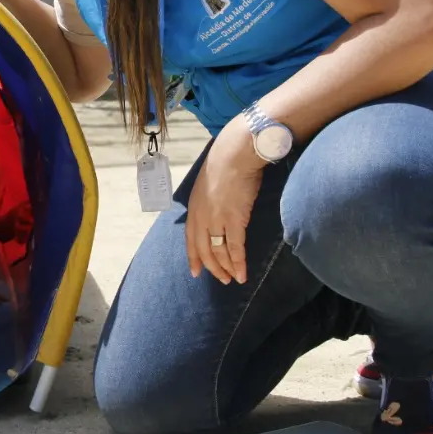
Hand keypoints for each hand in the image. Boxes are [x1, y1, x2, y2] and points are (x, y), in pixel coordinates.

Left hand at [184, 121, 265, 284]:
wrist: (235, 154)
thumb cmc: (225, 163)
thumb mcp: (207, 182)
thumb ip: (208, 198)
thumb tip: (214, 204)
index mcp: (194, 207)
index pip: (190, 238)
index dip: (193, 256)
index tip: (195, 271)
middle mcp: (201, 216)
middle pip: (203, 249)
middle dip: (212, 267)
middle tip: (221, 279)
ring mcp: (216, 219)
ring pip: (218, 252)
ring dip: (226, 268)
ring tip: (233, 279)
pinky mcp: (234, 220)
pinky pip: (235, 248)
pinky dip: (238, 263)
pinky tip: (242, 274)